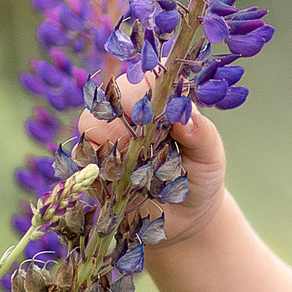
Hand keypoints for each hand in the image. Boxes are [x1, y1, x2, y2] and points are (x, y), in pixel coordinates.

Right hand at [75, 61, 229, 247]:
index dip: (149, 89)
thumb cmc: (200, 177)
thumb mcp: (209, 157)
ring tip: (141, 169)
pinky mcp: (92, 160)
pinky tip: (123, 182)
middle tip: (151, 147)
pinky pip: (82, 155)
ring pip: (90, 123)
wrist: (183, 218)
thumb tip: (186, 118)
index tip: (161, 115)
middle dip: (128, 121)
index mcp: (159, 95)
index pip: (147, 74)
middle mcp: (128, 109)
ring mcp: (106, 133)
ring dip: (114, 147)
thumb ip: (202, 135)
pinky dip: (100, 169)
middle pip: (111, 95)